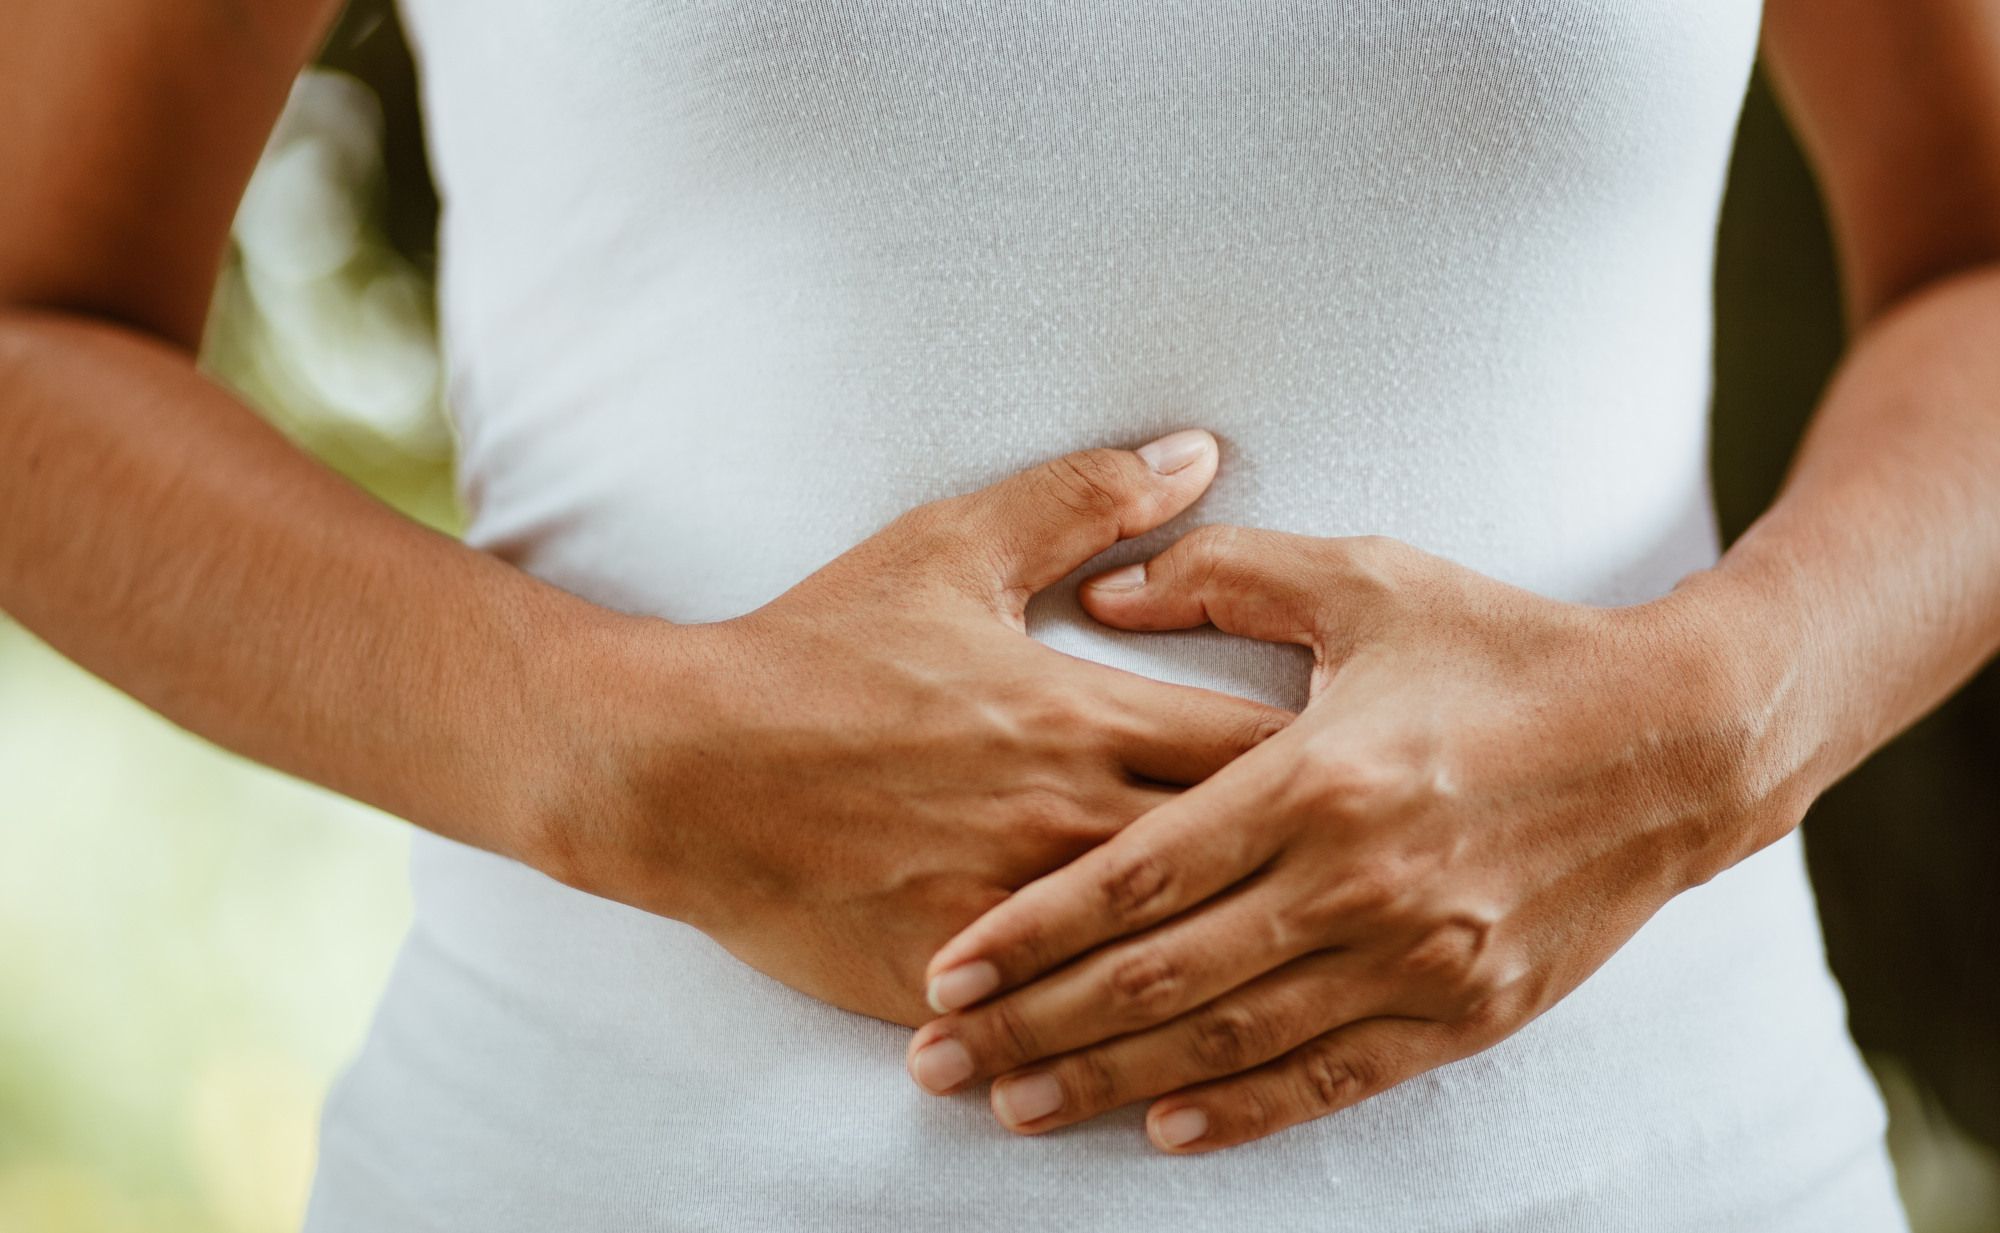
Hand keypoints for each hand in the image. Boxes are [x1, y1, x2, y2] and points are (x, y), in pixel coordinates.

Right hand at [531, 434, 1290, 1026]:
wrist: (680, 765)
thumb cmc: (814, 651)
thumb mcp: (946, 548)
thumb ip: (1082, 501)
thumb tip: (1196, 456)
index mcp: (1082, 717)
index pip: (1263, 750)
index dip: (1337, 765)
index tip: (1375, 767)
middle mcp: (1067, 822)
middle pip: (1242, 860)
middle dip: (1308, 865)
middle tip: (1364, 866)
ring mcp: (1016, 911)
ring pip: (1168, 956)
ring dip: (1236, 955)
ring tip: (1298, 961)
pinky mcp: (957, 976)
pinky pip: (1064, 1020)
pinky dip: (1119, 1025)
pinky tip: (1173, 1043)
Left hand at [905, 528, 1787, 1148]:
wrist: (1676, 740)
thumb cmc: (1504, 645)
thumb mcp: (1365, 579)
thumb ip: (1223, 577)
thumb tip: (1100, 590)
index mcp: (1317, 776)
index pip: (1140, 873)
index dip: (1033, 928)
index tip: (949, 966)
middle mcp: (1357, 883)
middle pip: (1162, 976)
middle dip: (1040, 1025)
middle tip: (939, 1061)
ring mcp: (1415, 960)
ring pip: (1233, 1043)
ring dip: (1115, 1083)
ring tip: (1016, 1108)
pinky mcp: (1466, 1011)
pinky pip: (1334, 1077)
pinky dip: (1246, 1111)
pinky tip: (1165, 1130)